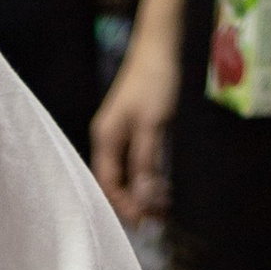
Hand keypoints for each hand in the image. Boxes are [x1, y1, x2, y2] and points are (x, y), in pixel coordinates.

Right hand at [92, 20, 181, 221]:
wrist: (159, 47)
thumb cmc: (155, 82)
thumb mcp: (153, 124)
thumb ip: (146, 161)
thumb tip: (144, 197)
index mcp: (106, 140)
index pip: (109, 183)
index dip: (123, 205)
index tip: (143, 222)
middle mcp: (107, 140)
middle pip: (115, 182)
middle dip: (134, 203)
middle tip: (157, 219)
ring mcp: (119, 135)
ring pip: (127, 174)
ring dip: (143, 192)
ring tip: (164, 206)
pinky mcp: (132, 130)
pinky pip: (135, 162)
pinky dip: (147, 176)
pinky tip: (162, 185)